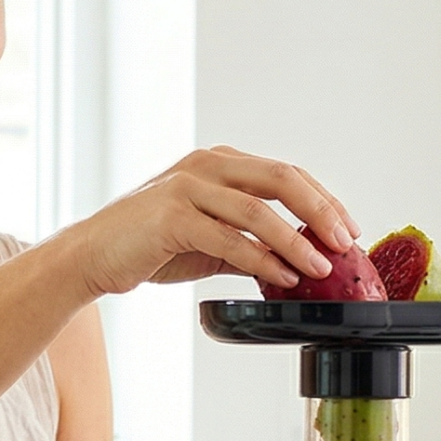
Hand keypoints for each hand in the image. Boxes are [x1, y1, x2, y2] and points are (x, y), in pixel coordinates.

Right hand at [42, 147, 360, 298]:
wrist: (92, 257)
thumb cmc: (148, 246)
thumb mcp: (207, 238)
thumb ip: (247, 242)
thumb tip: (294, 263)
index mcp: (219, 163)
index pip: (285, 172)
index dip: (323, 198)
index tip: (348, 227)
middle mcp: (205, 166)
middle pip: (281, 178)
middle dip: (321, 211)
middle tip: (345, 242)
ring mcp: (187, 187)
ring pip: (259, 210)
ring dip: (297, 241)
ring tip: (321, 268)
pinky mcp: (171, 217)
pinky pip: (229, 239)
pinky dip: (262, 260)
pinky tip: (282, 277)